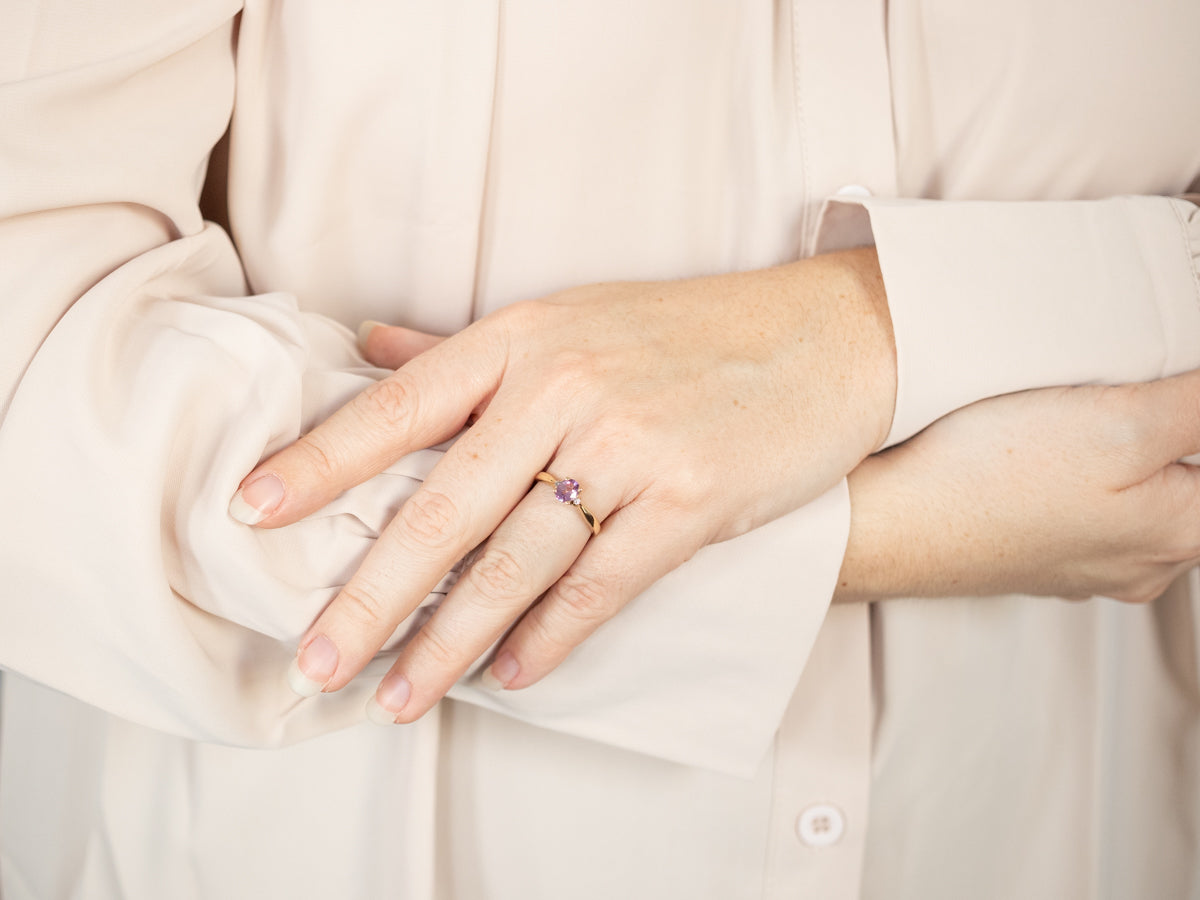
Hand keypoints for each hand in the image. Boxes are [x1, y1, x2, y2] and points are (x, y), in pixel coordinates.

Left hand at [229, 248, 895, 721]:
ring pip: (515, 563)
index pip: (399, 408)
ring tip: (397, 696)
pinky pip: (602, 585)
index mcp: (523, 341)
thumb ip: (463, 349)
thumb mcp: (571, 320)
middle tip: (315, 661)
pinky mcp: (690, 498)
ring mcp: (629, 445)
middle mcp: (564, 389)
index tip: (253, 514)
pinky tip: (510, 675)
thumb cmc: (689, 332)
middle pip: (444, 509)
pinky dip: (551, 636)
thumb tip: (368, 349)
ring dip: (450, 642)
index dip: (321, 464)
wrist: (823, 336)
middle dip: (371, 595)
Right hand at [835, 370, 1199, 603]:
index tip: (1154, 397)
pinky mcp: (1031, 559)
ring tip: (1080, 415)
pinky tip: (1032, 454)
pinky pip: (1078, 513)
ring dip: (1121, 458)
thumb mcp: (1123, 421)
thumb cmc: (990, 479)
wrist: (885, 523)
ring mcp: (1082, 570)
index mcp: (1183, 533)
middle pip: (1188, 485)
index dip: (1188, 417)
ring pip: (1133, 499)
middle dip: (1169, 436)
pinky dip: (1071, 480)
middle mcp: (1141, 565)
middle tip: (1126, 390)